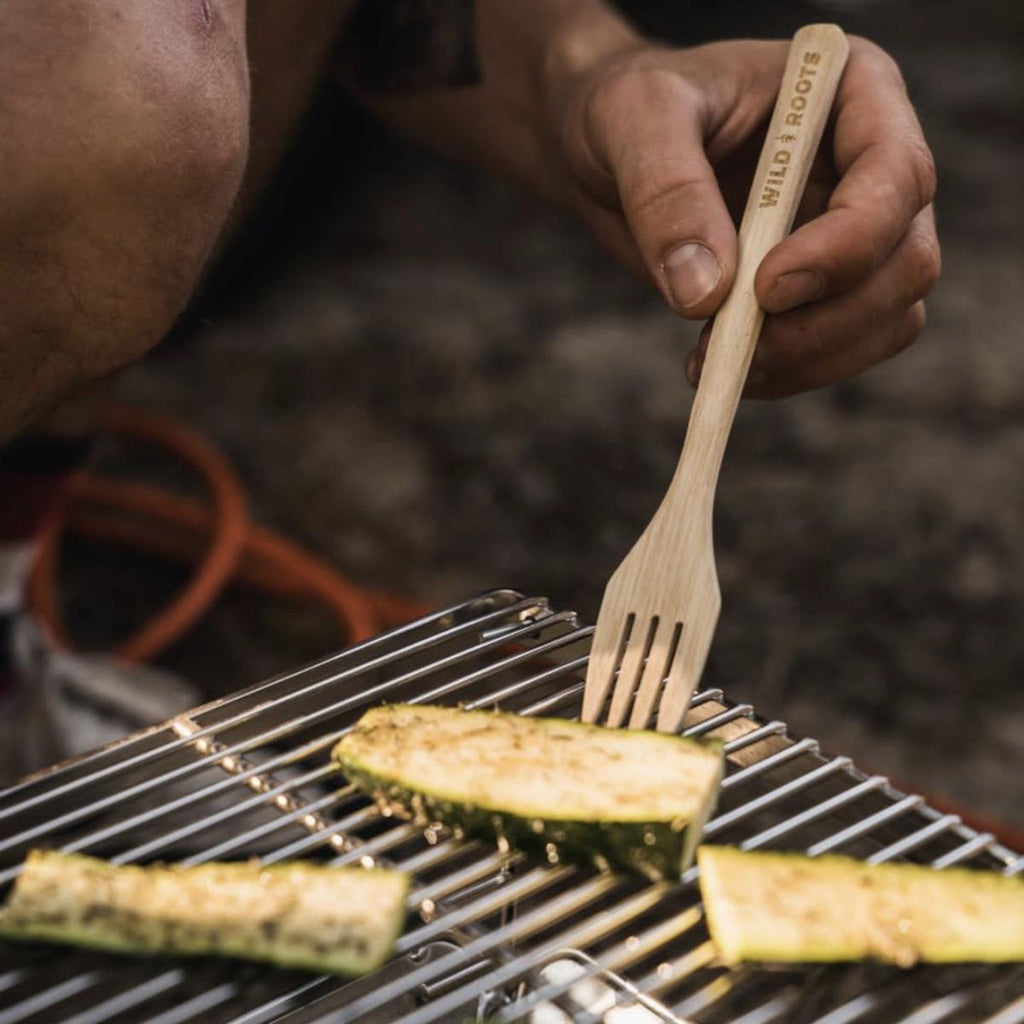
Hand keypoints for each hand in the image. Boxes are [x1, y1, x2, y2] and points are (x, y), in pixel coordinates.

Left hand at [550, 35, 939, 396]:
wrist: (609, 159)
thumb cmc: (628, 114)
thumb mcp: (633, 121)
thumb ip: (668, 192)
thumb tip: (706, 294)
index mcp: (853, 91)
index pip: (896, 177)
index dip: (845, 245)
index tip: (766, 290)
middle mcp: (873, 165)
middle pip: (906, 262)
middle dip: (825, 321)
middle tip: (732, 345)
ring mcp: (858, 234)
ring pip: (887, 319)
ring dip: (806, 358)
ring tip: (711, 362)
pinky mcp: (827, 291)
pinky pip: (843, 350)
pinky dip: (789, 372)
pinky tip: (717, 365)